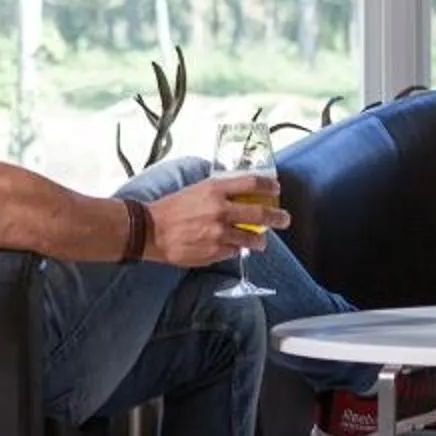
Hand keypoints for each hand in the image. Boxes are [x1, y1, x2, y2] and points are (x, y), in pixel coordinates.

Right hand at [143, 173, 289, 268]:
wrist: (151, 230)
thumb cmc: (171, 209)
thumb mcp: (197, 190)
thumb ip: (220, 192)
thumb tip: (241, 194)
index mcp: (215, 190)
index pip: (251, 183)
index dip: (268, 186)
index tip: (276, 189)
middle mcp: (221, 210)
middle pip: (260, 213)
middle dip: (277, 218)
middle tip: (284, 219)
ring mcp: (219, 233)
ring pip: (252, 238)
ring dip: (260, 240)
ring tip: (260, 241)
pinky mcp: (215, 251)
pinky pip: (235, 250)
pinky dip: (237, 248)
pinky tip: (233, 246)